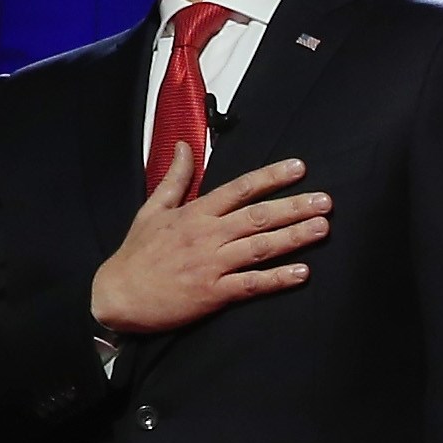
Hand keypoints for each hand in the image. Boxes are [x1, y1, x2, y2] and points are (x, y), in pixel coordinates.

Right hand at [92, 151, 328, 333]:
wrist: (116, 296)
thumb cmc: (136, 254)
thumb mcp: (152, 209)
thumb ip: (175, 178)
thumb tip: (183, 146)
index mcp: (195, 214)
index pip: (239, 189)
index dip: (270, 177)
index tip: (299, 168)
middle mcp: (207, 235)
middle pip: (257, 216)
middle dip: (294, 207)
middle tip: (326, 200)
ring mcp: (211, 265)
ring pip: (259, 247)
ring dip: (293, 237)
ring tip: (323, 228)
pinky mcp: (213, 294)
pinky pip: (251, 284)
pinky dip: (277, 278)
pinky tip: (301, 273)